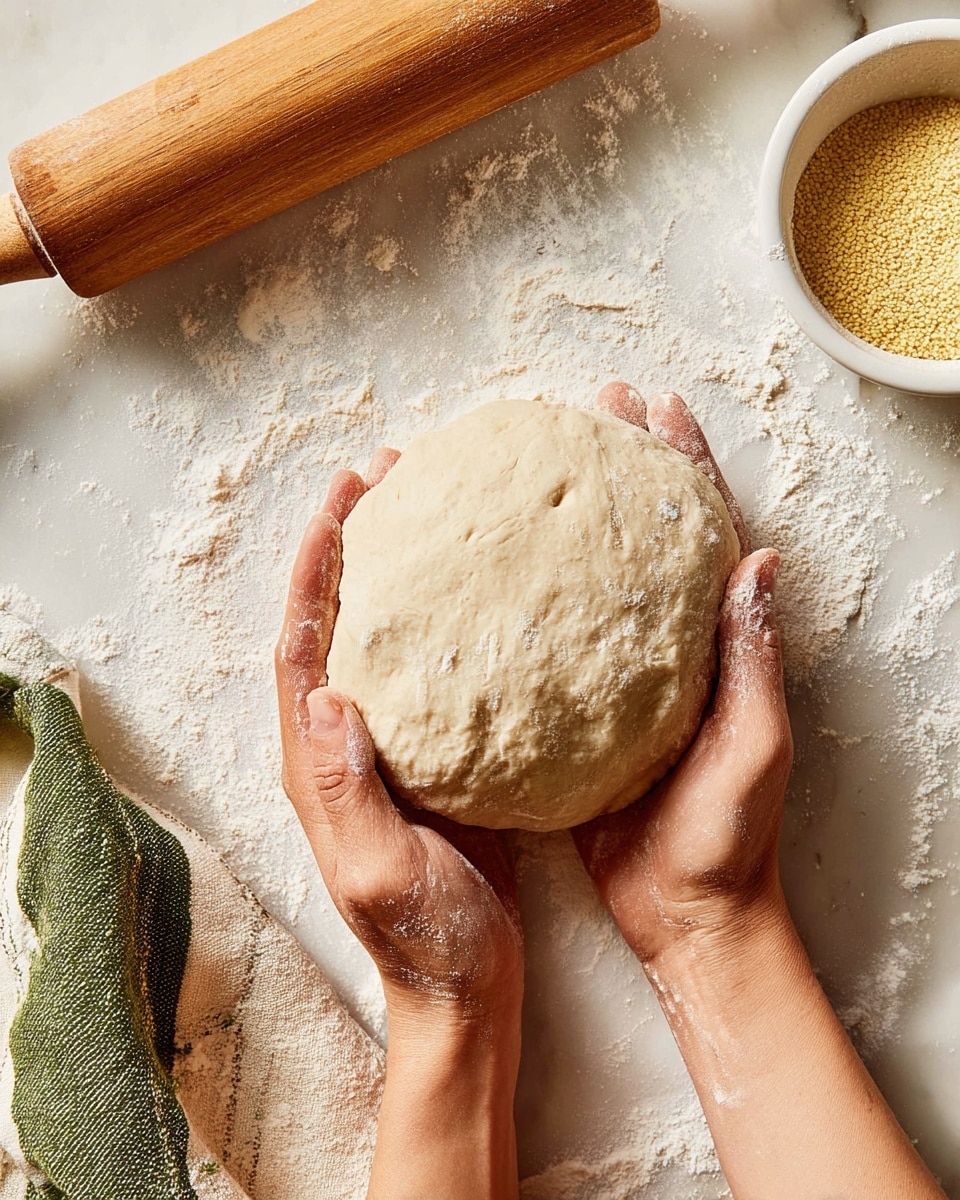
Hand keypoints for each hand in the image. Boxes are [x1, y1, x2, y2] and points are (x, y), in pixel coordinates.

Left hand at [275, 451, 522, 1199]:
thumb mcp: (380, 869)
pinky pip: (427, 670)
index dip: (316, 570)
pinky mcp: (433, 756)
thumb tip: (327, 697)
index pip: (302, 646)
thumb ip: (345, 789)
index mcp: (318, 762)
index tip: (343, 502)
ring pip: (380, 638)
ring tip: (429, 509)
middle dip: (349, 545)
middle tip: (389, 477)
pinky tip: (479, 594)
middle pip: (335, 623)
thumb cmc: (426, 937)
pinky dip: (441, 620)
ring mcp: (388, 747)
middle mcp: (342, 743)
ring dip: (393, 571)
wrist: (467, 984)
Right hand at [574, 383, 792, 964]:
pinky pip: (550, 641)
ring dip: (570, 517)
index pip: (703, 533)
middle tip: (589, 409)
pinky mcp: (576, 716)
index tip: (652, 408)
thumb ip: (749, 660)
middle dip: (623, 464)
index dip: (681, 464)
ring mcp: (616, 678)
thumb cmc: (726, 835)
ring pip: (592, 579)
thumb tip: (759, 561)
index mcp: (715, 645)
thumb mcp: (752, 747)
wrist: (683, 911)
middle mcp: (664, 648)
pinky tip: (491, 573)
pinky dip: (527, 598)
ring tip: (532, 466)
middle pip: (644, 535)